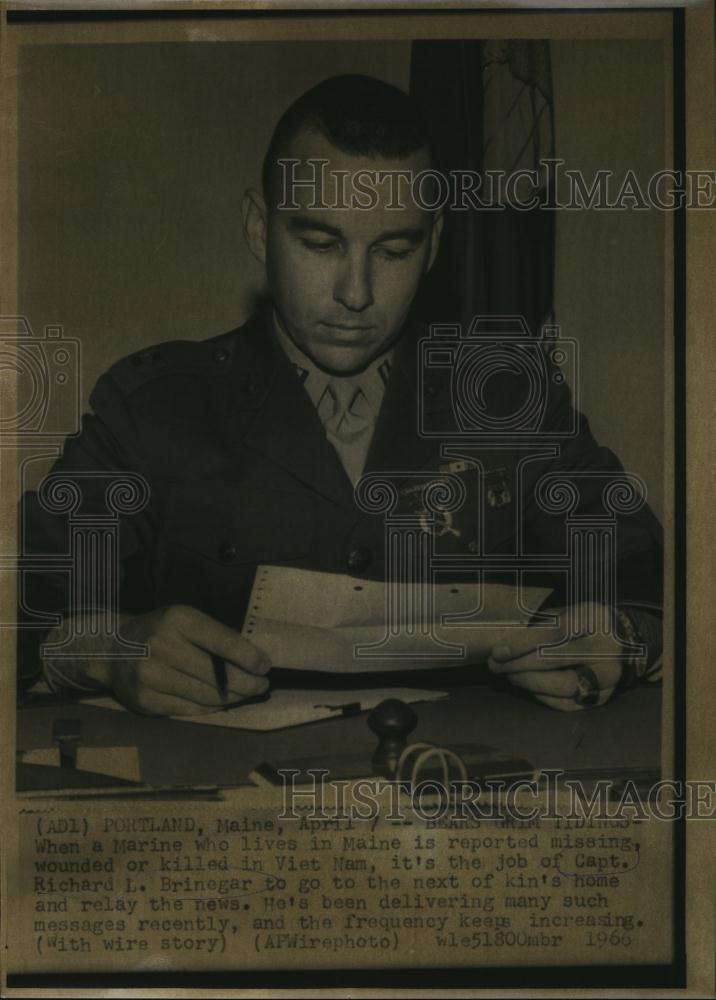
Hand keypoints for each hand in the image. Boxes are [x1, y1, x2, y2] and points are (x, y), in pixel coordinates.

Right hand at [87, 605, 269, 715]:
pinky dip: (211, 708)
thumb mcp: (186, 620)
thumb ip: (215, 636)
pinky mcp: (146, 700)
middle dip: (248, 683)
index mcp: (178, 619)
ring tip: (245, 694)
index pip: (224, 642)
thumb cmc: (160, 631)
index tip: (265, 667)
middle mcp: (162, 645)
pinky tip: (221, 702)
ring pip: (207, 696)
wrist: (113, 649)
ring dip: (233, 698)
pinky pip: (191, 710)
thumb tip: (255, 662)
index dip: (250, 658)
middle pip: (219, 675)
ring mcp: (151, 675)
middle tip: (261, 685)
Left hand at [488, 602, 623, 710]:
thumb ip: (540, 626)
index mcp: (595, 620)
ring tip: (509, 675)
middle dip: (519, 665)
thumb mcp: (566, 613)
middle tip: (495, 666)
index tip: (498, 651)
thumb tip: (504, 644)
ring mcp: (607, 676)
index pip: (554, 632)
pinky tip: (527, 687)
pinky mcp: (603, 697)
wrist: (622, 642)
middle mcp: (606, 649)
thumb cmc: (583, 624)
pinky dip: (542, 696)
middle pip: (557, 660)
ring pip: (563, 686)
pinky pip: (567, 703)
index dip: (523, 643)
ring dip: (529, 683)